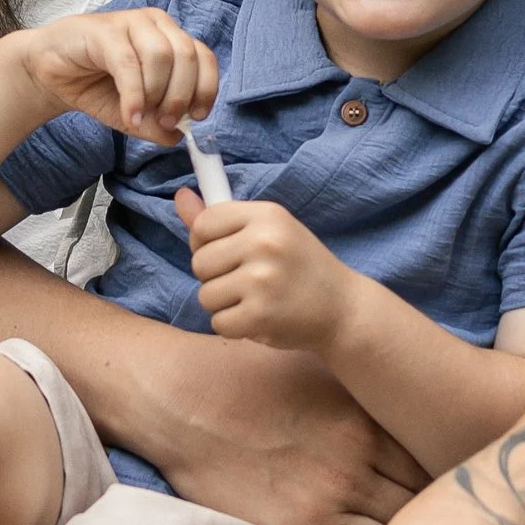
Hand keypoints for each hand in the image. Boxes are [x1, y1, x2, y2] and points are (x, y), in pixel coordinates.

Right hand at [19, 9, 217, 143]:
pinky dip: (134, 94)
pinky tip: (129, 114)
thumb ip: (156, 125)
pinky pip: (129, 63)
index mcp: (170, 40)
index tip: (198, 117)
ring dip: (157, 94)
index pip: (204, 58)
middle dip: (181, 96)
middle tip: (167, 122)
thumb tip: (180, 137)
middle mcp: (156, 25)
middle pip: (188, 56)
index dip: (206, 88)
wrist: (48, 72)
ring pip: (162, 56)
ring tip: (141, 117)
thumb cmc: (94, 86)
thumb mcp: (132, 114)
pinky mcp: (105, 30)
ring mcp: (131, 23)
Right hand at [125, 330, 426, 524]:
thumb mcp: (324, 379)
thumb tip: (405, 422)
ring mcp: (325, 501)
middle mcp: (355, 465)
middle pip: (416, 506)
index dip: (438, 482)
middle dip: (426, 517)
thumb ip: (367, 409)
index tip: (442, 493)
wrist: (186, 400)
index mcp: (367, 425)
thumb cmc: (252, 380)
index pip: (429, 468)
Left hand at [178, 193, 351, 352]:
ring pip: (206, 295)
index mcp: (266, 215)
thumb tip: (180, 197)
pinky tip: (259, 318)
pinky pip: (219, 322)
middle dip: (216, 277)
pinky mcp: (260, 314)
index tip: (226, 253)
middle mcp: (264, 242)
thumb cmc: (302, 267)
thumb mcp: (270, 231)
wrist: (343, 308)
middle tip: (248, 281)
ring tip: (256, 300)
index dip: (205, 243)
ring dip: (225, 304)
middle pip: (200, 262)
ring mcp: (261, 279)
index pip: (204, 224)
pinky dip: (235, 326)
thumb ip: (222, 219)